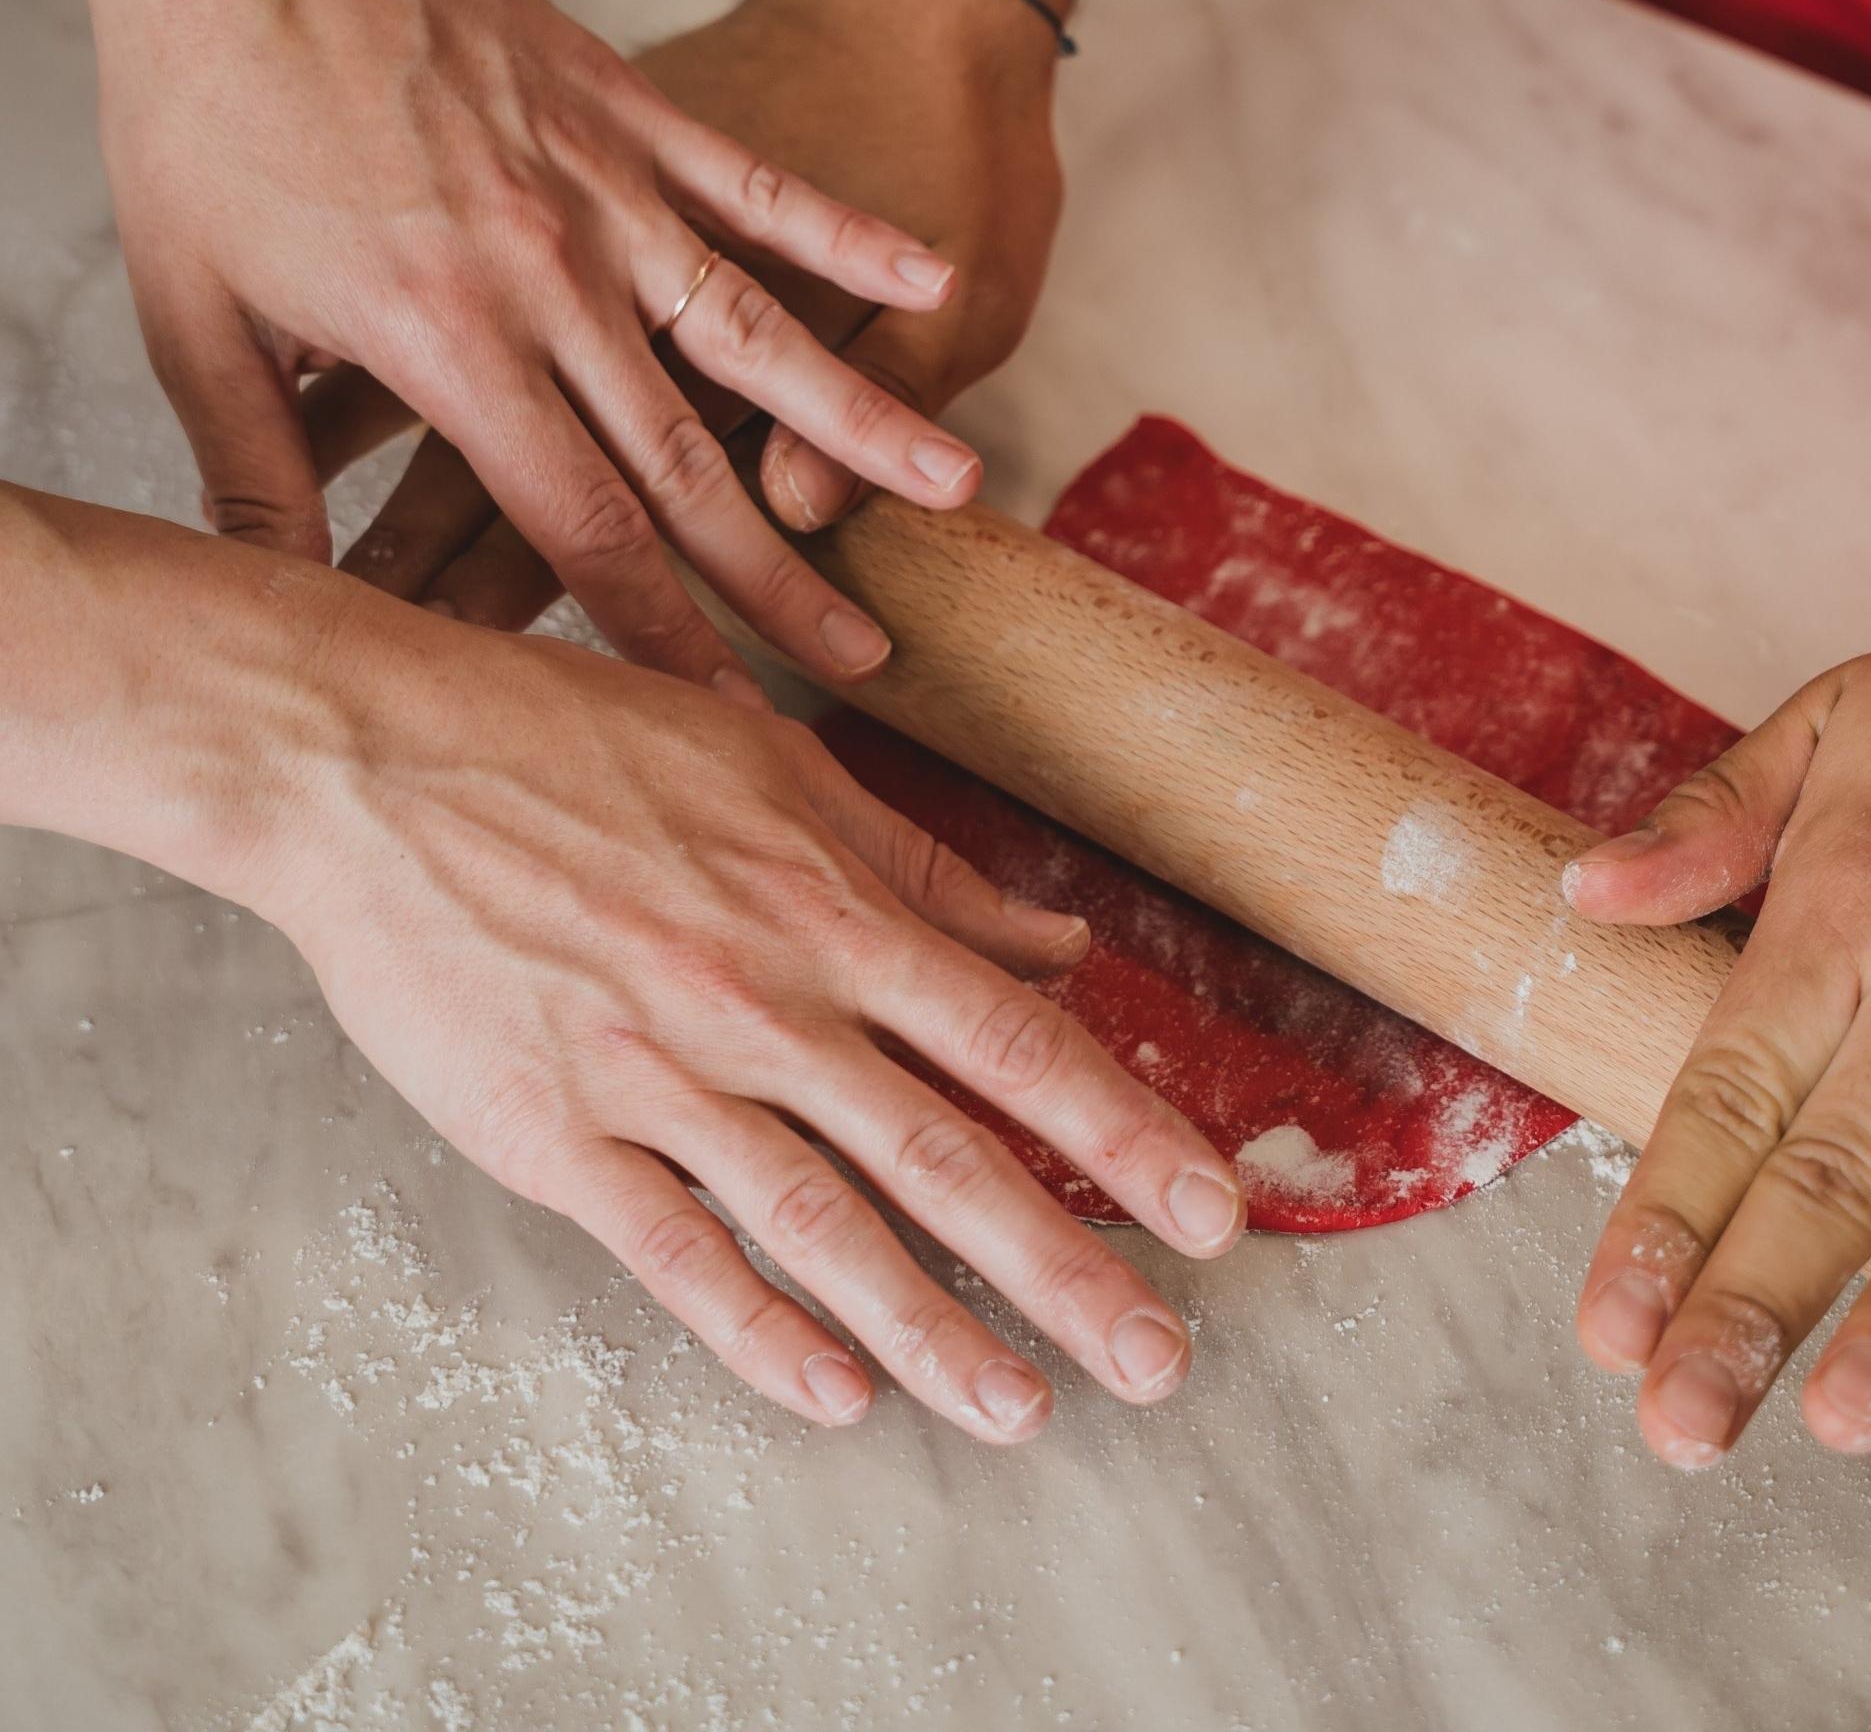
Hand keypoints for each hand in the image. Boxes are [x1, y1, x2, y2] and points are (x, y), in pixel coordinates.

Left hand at [70, 0, 986, 695]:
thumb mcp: (191, 308)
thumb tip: (283, 599)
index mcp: (447, 341)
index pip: (575, 526)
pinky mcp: (637, 114)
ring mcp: (609, 194)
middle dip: (776, 580)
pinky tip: (933, 278)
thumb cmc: (206, 106)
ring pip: (758, 337)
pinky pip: (763, 189)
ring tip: (955, 489)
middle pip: (690, 463)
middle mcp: (552, 282)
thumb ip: (254, 468)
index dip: (651, 632)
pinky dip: (851, 236)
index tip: (713, 713)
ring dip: (860, 424)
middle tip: (858, 661)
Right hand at [251, 593, 1245, 1438]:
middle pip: (945, 1154)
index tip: (1210, 1211)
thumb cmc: (579, 745)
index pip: (1012, 1042)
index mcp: (830, 912)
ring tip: (1022, 1410)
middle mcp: (766, 1002)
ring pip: (824, 1220)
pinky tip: (834, 1393)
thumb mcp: (778, 772)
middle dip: (1065, 1265)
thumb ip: (923, 872)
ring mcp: (660, 1073)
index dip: (1122, 1132)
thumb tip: (1055, 946)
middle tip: (1157, 1358)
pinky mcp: (554, 1131)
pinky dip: (755, 1326)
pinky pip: (671, 1248)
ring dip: (933, 1327)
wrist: (374, 755)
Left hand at [1563, 570, 1870, 1465]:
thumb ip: (1709, 818)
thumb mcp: (1843, 717)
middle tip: (1683, 1422)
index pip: (1731, 1091)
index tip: (1609, 1329)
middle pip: (1834, 1166)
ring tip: (1840, 1418)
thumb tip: (1581, 893)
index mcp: (1849, 903)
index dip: (1664, 1218)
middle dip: (1748, 1304)